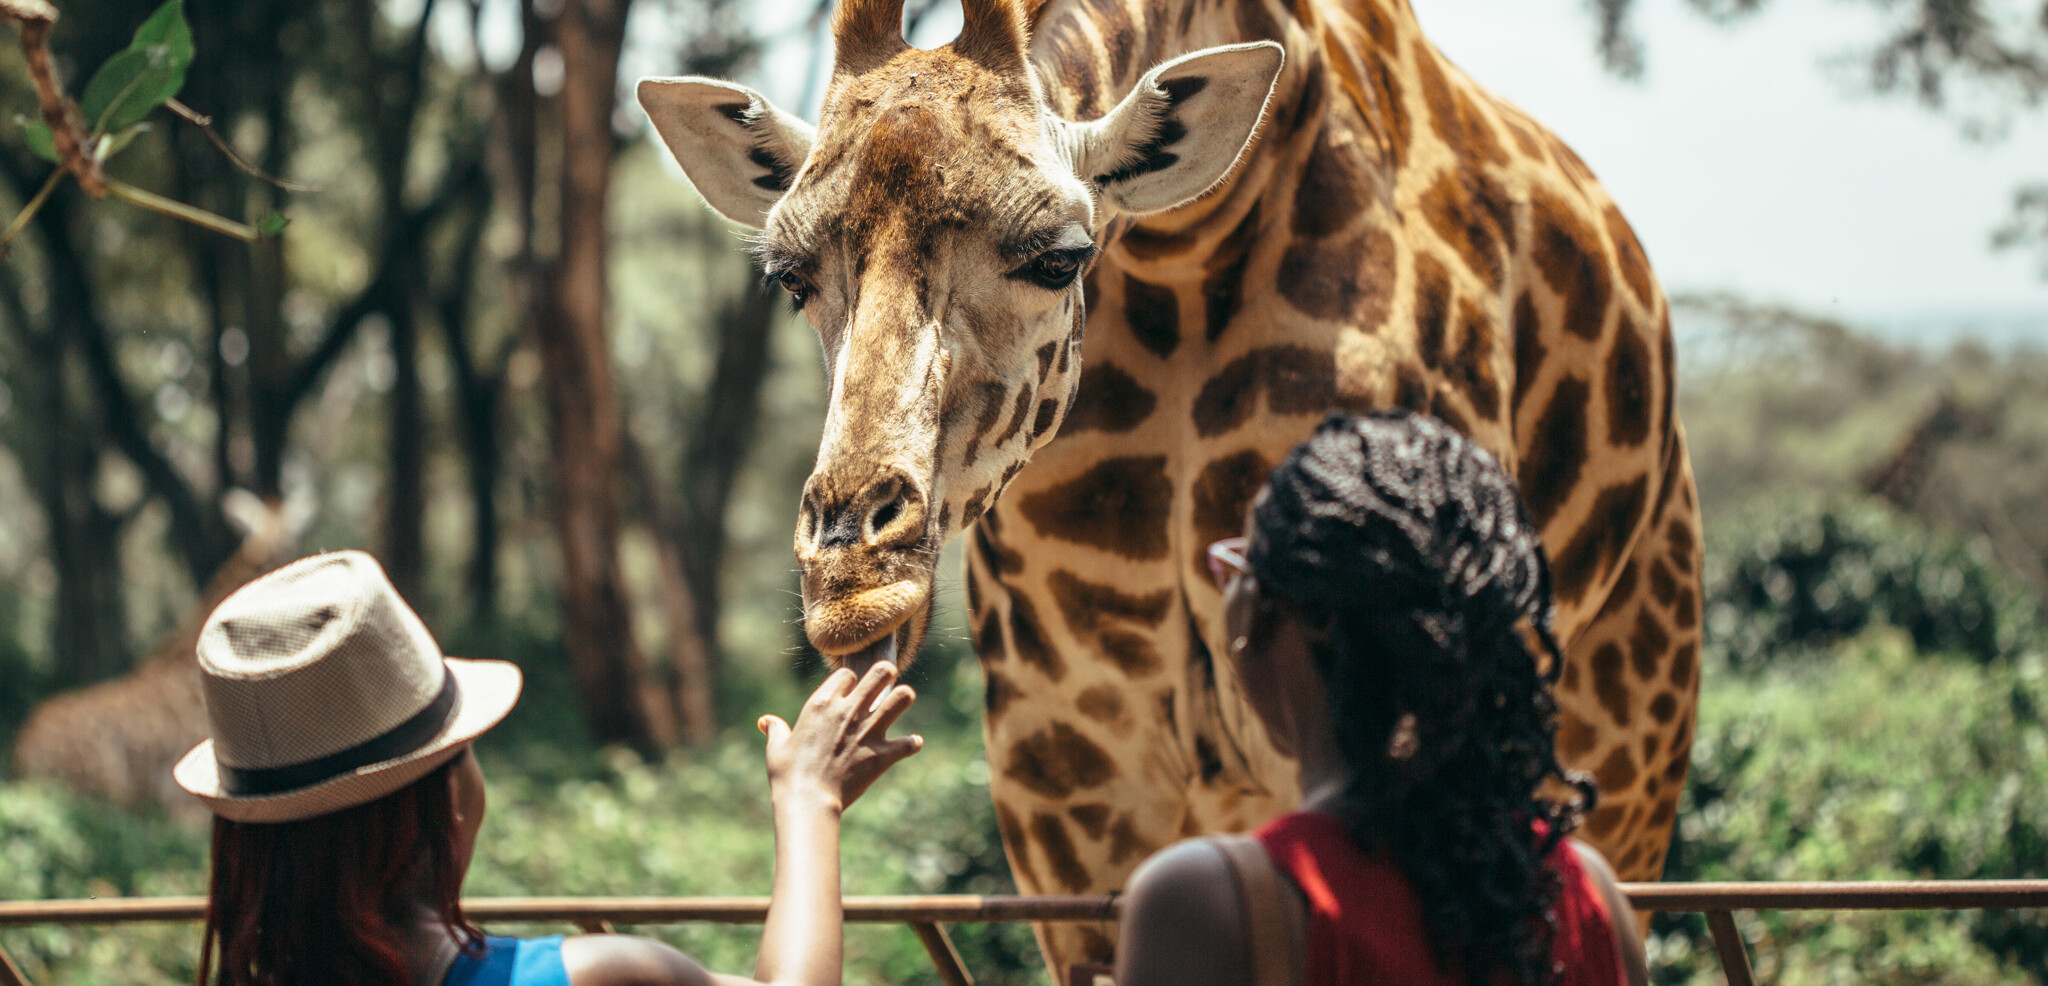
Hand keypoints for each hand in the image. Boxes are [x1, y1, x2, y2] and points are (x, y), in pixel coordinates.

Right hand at [759, 662, 921, 812]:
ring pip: (901, 698)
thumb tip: (766, 722)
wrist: (808, 801)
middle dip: (886, 673)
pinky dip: (911, 744)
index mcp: (822, 704)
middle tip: (887, 680)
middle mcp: (848, 711)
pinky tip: (910, 744)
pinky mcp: (882, 754)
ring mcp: (868, 731)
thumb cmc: (788, 775)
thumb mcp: (776, 749)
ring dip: (903, 698)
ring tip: (902, 701)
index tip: (850, 691)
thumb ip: (776, 730)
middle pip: (880, 673)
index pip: (847, 674)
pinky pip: (908, 743)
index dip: (850, 681)